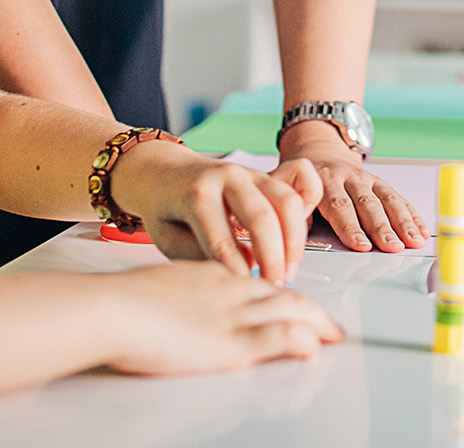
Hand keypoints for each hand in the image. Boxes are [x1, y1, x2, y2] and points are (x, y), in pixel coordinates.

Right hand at [104, 262, 342, 375]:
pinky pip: (278, 338)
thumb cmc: (120, 301)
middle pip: (284, 290)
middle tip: (328, 321)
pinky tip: (312, 348)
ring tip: (331, 334)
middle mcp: (228, 288)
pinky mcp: (229, 344)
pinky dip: (300, 341)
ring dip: (315, 322)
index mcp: (211, 273)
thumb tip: (183, 308)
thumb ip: (181, 293)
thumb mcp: (160, 286)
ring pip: (289, 309)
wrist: (109, 308)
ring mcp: (232, 314)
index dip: (283, 288)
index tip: (293, 299)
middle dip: (310, 305)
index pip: (257, 278)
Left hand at [110, 142, 320, 282]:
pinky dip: (300, 222)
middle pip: (262, 217)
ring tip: (287, 272)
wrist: (164, 171)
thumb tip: (242, 268)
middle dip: (272, 258)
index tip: (244, 292)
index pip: (221, 239)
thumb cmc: (164, 208)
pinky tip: (293, 249)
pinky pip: (293, 195)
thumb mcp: (166, 237)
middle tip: (273, 286)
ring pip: (286, 202)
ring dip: (293, 242)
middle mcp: (227, 176)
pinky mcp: (264, 176)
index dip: (235, 270)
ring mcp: (249, 172)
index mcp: (197, 193)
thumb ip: (199, 255)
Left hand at [277, 121, 429, 253]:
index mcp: (322, 181)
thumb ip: (294, 211)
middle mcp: (347, 178)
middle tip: (392, 247)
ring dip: (402, 222)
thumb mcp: (288, 189)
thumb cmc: (301, 180)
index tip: (361, 245)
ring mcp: (366, 179)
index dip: (350, 227)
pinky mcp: (379, 182)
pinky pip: (398, 198)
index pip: (338, 205)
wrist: (318, 150)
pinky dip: (412, 215)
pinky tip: (421, 231)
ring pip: (386, 199)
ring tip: (413, 241)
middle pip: (366, 204)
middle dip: (381, 227)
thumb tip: (297, 234)